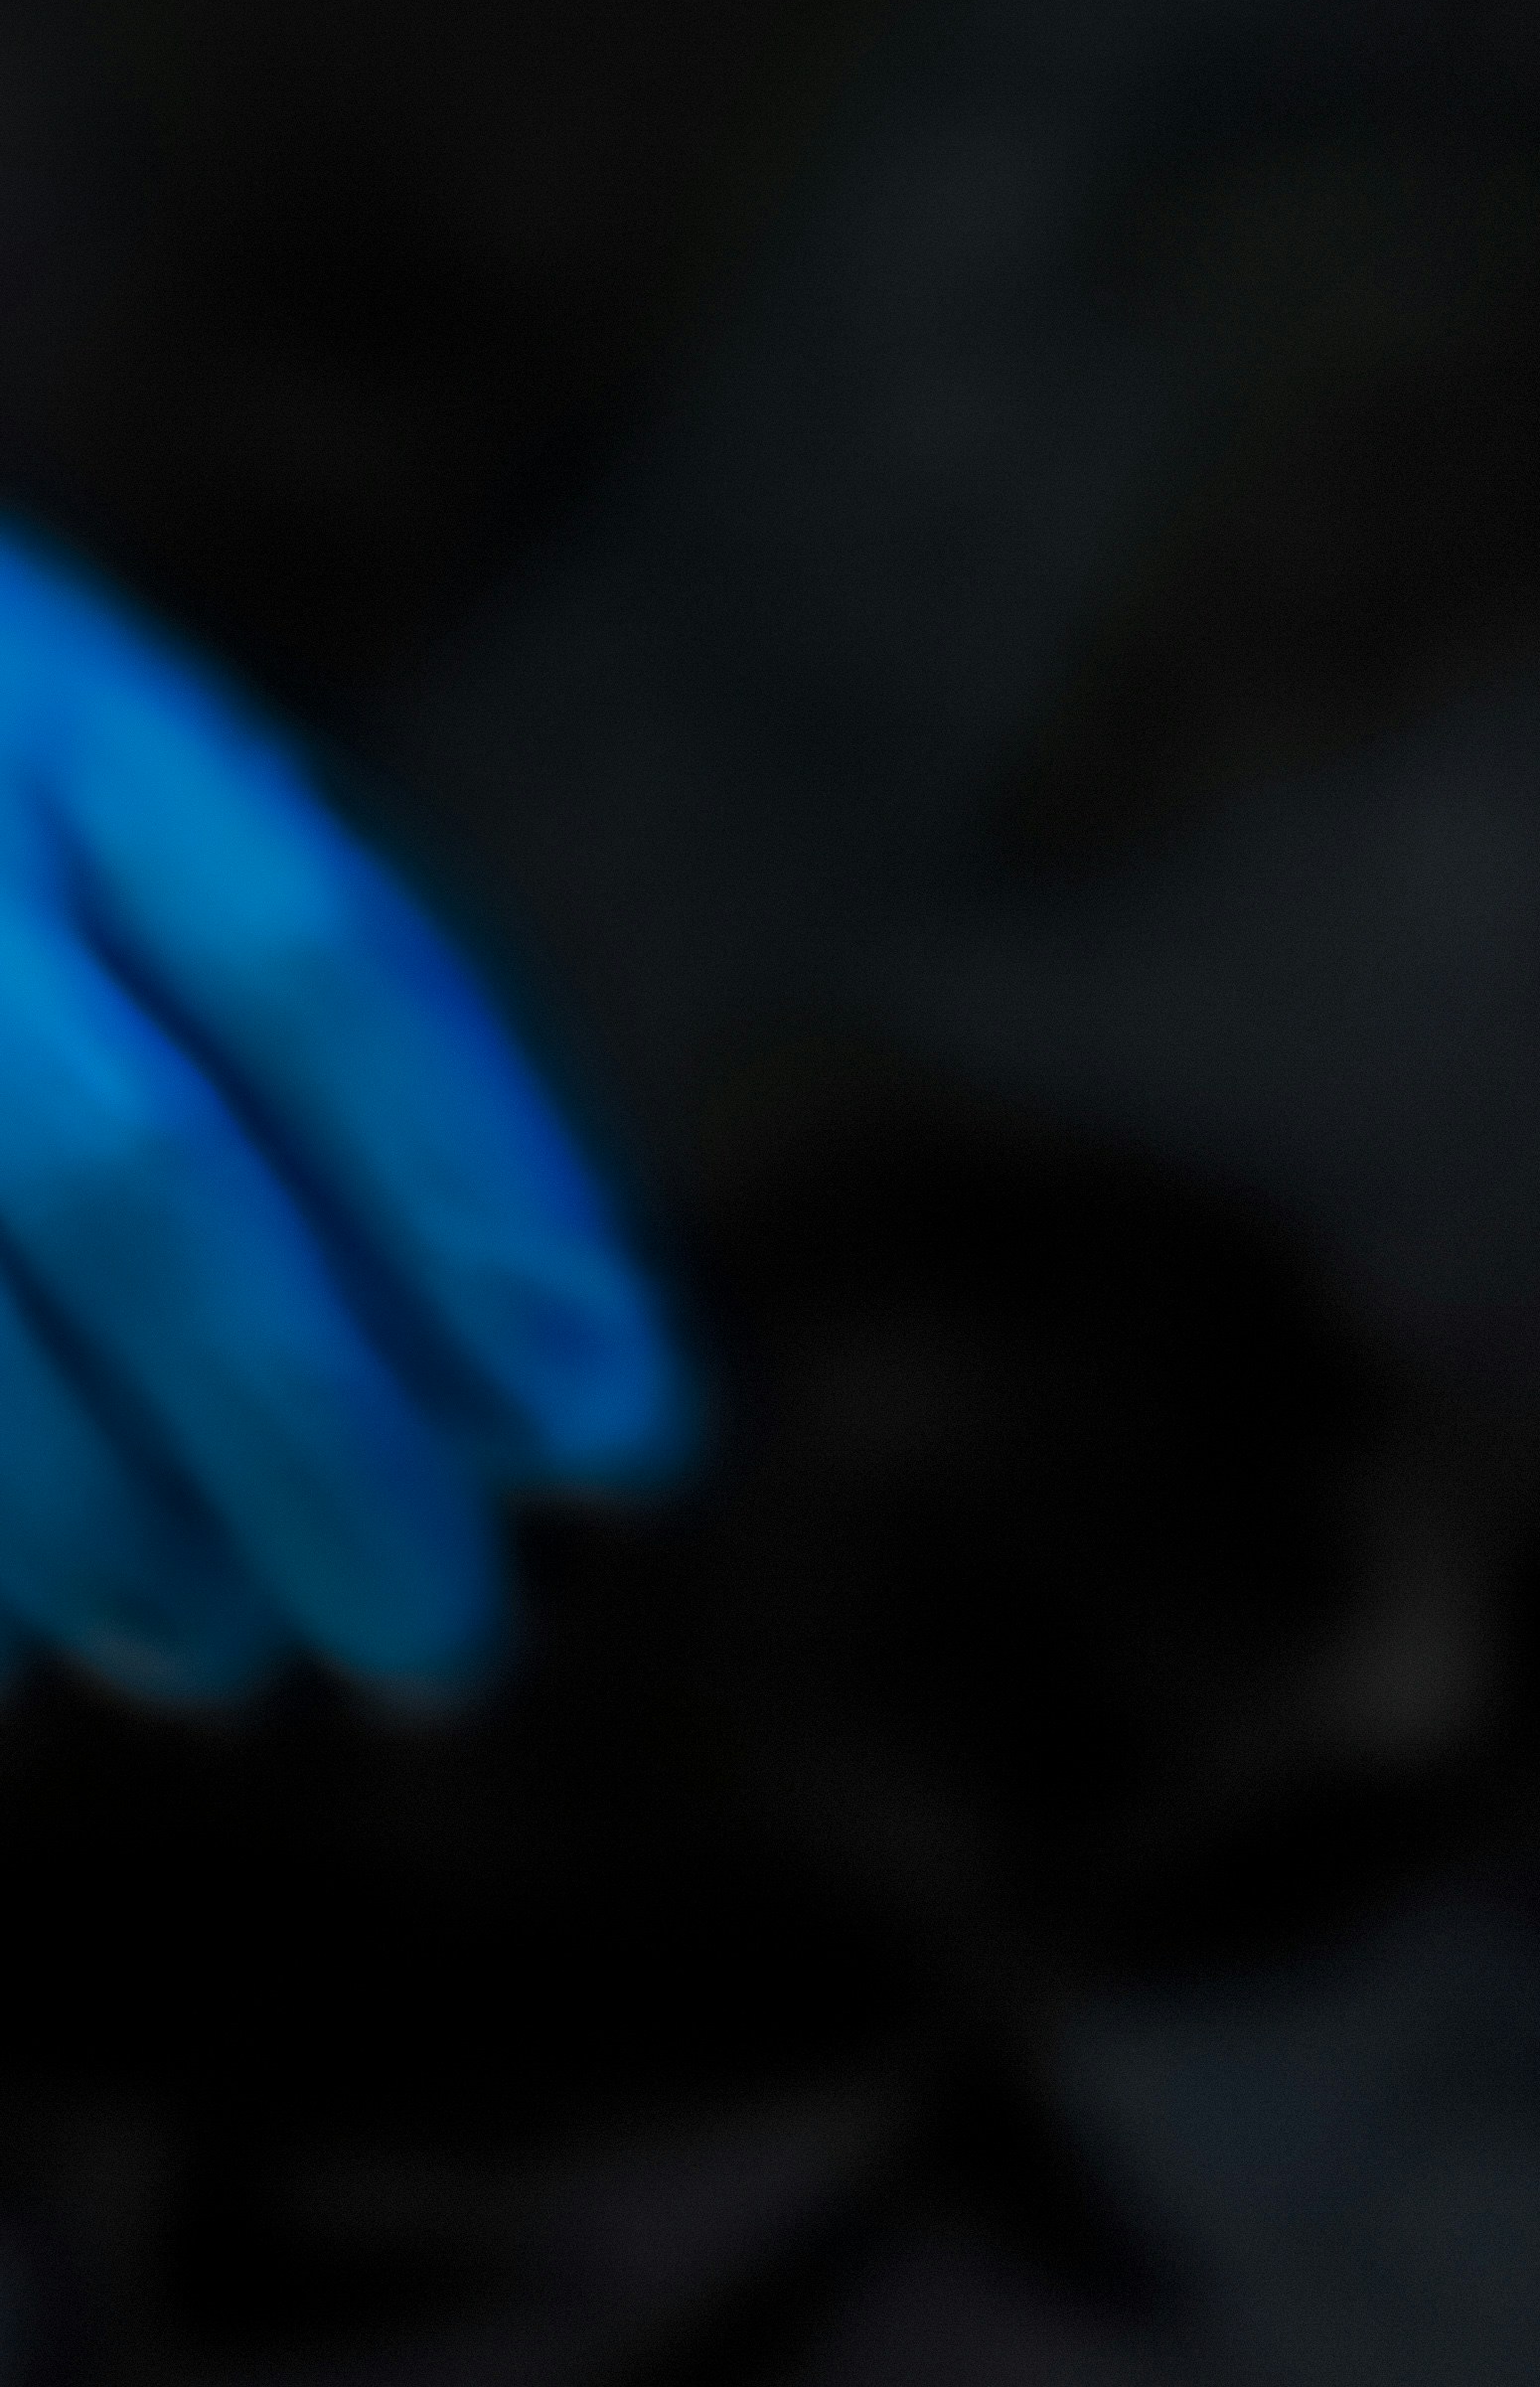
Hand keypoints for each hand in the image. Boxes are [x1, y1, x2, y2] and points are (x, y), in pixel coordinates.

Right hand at [0, 532, 686, 1707]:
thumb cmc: (19, 892)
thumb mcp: (149, 867)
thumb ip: (358, 1111)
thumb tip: (564, 1439)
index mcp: (63, 717)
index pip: (321, 967)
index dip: (493, 1219)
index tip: (631, 1441)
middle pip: (138, 1181)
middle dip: (319, 1450)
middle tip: (445, 1651)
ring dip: (114, 1540)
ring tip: (213, 1646)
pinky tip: (15, 1669)